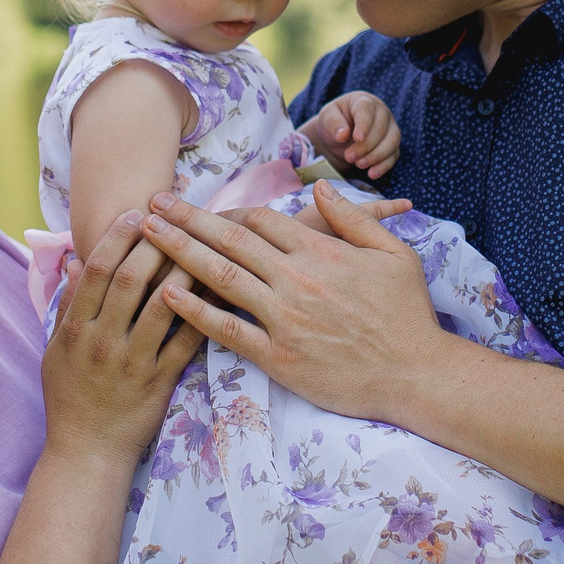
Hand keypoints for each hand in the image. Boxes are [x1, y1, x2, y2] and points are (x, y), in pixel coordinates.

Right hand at [41, 211, 203, 462]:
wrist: (87, 452)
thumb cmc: (70, 397)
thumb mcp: (55, 351)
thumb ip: (67, 306)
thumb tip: (74, 260)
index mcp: (76, 329)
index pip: (97, 271)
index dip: (116, 237)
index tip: (135, 213)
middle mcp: (103, 341)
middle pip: (131, 279)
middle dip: (154, 242)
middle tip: (174, 216)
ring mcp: (133, 361)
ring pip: (163, 304)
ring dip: (184, 268)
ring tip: (202, 241)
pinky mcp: (161, 381)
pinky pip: (187, 340)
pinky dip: (205, 311)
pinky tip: (221, 289)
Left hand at [141, 181, 447, 423]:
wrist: (417, 375)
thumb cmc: (409, 315)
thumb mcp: (395, 254)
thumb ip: (354, 219)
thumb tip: (320, 189)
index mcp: (322, 253)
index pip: (264, 221)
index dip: (230, 211)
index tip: (205, 208)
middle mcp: (297, 280)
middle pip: (230, 240)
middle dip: (187, 219)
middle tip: (152, 202)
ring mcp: (285, 319)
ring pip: (221, 277)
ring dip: (179, 252)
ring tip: (147, 234)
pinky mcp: (280, 357)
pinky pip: (227, 330)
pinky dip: (195, 311)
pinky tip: (167, 294)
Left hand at [302, 90, 401, 178]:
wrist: (340, 135)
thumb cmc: (334, 122)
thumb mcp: (327, 118)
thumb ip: (333, 123)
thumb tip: (343, 135)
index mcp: (363, 101)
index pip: (367, 110)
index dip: (364, 124)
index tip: (357, 138)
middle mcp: (381, 112)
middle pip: (381, 128)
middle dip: (366, 145)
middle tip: (349, 156)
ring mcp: (390, 128)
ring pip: (392, 141)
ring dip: (377, 155)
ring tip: (359, 165)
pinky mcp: (392, 144)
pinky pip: (394, 155)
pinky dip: (384, 165)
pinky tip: (372, 173)